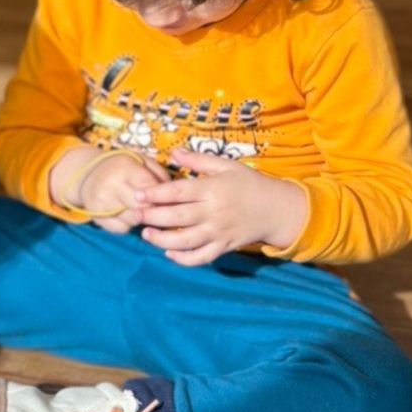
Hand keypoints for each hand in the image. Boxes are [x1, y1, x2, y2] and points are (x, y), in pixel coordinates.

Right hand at [49, 144, 166, 232]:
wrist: (87, 174)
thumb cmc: (122, 167)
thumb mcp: (142, 161)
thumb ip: (160, 174)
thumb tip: (173, 197)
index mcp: (124, 167)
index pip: (150, 189)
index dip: (162, 197)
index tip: (169, 200)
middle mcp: (110, 185)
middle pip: (142, 208)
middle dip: (154, 210)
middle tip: (159, 208)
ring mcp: (101, 203)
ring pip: (133, 221)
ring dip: (142, 218)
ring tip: (142, 210)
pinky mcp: (96, 217)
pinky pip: (121, 229)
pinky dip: (129, 225)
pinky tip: (128, 215)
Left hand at [125, 153, 307, 267]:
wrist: (276, 208)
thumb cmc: (249, 183)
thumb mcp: (226, 165)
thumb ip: (198, 161)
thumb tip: (173, 153)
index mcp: (212, 189)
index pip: (178, 191)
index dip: (156, 194)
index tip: (138, 195)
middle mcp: (214, 212)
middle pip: (177, 217)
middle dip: (152, 217)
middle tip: (135, 214)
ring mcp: (218, 232)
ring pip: (185, 241)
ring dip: (162, 240)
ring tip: (146, 234)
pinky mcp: (223, 247)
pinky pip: (201, 257)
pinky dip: (183, 259)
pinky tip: (169, 253)